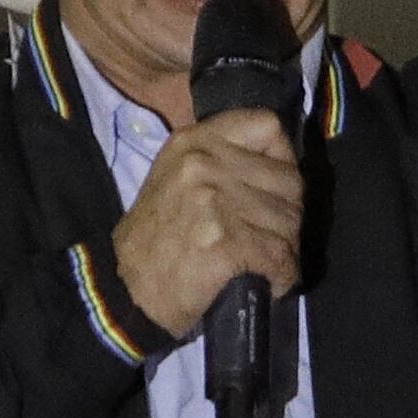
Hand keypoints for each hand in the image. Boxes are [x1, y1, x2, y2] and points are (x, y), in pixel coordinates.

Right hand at [111, 109, 303, 339]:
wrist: (127, 291)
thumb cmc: (155, 239)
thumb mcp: (176, 178)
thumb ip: (221, 161)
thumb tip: (281, 167)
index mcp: (193, 141)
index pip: (267, 126)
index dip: (284, 159)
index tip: (275, 189)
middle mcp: (203, 162)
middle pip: (289, 180)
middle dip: (289, 215)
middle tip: (273, 239)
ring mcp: (214, 200)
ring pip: (289, 220)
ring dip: (287, 248)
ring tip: (269, 263)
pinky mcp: (226, 240)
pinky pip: (280, 255)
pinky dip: (283, 274)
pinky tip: (270, 282)